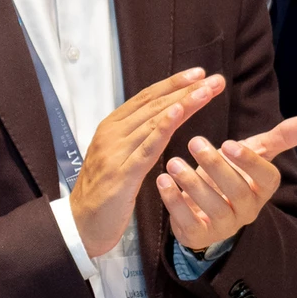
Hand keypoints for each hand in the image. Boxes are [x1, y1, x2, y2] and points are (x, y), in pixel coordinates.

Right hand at [70, 70, 221, 257]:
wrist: (81, 223)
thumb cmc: (105, 192)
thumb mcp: (120, 157)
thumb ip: (136, 137)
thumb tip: (162, 118)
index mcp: (111, 127)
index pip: (146, 98)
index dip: (172, 83)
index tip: (199, 74)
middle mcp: (112, 133)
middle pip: (153, 105)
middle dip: (186, 90)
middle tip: (214, 80)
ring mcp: (115, 152)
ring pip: (153, 121)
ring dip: (183, 103)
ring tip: (205, 91)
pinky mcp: (122, 173)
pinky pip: (146, 147)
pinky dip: (163, 128)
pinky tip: (178, 113)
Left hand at [154, 114, 296, 252]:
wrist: (204, 212)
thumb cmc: (231, 177)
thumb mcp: (254, 156)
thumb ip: (282, 138)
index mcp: (262, 189)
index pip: (266, 178)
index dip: (249, 162)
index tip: (230, 143)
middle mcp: (247, 210)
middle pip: (237, 191)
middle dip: (216, 166)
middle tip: (195, 142)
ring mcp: (223, 225)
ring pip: (211, 206)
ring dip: (191, 182)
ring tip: (173, 162)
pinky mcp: (198, 234)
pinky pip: (186, 220)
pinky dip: (173, 200)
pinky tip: (162, 180)